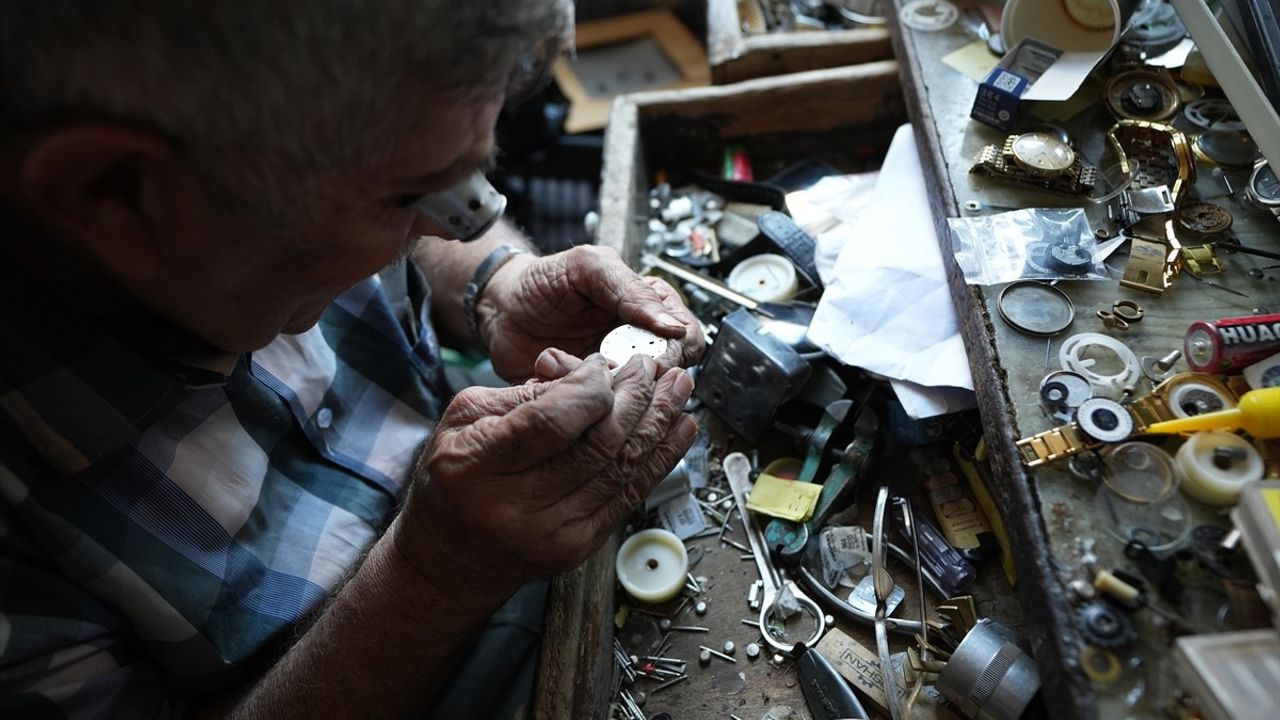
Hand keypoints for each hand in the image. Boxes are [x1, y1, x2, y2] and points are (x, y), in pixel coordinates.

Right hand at [397, 353, 696, 592]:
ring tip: (679, 388)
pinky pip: (630, 495)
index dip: (588, 388)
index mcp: (477, 467)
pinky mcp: (580, 546)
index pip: (551, 423)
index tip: (604, 365)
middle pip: (597, 444)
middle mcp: (518, 507)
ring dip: (659, 423)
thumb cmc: (454, 479)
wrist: (451, 558)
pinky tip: (680, 429)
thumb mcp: (463, 421)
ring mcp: (554, 533)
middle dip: (636, 398)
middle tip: (654, 366)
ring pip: (622, 468)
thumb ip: (522, 394)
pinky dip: (661, 458)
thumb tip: (586, 372)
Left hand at [476, 245, 704, 380]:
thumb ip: (631, 290)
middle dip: (624, 374)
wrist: (501, 306)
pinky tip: (544, 376)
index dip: (670, 354)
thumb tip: (672, 326)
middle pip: (662, 379)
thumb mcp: (589, 267)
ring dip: (590, 387)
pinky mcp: (584, 402)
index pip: (688, 343)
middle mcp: (637, 350)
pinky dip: (567, 399)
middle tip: (592, 360)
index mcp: (651, 314)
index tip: (642, 355)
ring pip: (626, 402)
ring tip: (553, 362)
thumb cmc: (546, 280)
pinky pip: (592, 415)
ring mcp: (612, 379)